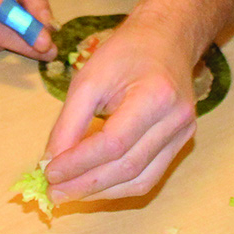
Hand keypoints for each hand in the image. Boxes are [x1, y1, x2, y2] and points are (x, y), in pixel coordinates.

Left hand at [42, 19, 196, 201]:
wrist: (167, 38)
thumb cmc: (125, 52)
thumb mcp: (89, 78)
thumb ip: (69, 122)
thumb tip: (51, 161)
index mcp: (155, 96)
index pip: (113, 143)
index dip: (79, 163)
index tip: (50, 173)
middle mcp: (176, 120)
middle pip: (127, 167)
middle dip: (87, 184)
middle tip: (55, 193)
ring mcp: (183, 134)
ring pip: (141, 180)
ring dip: (102, 193)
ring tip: (71, 194)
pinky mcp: (181, 142)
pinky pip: (150, 176)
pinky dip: (120, 187)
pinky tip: (95, 187)